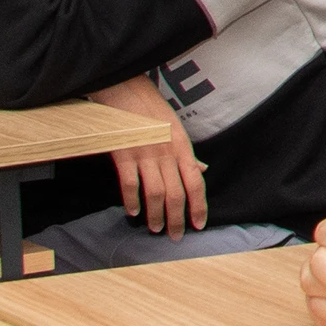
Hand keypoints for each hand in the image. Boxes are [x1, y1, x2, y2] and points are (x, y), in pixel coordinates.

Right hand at [93, 74, 208, 237]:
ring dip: (156, 215)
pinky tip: (133, 211)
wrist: (124, 89)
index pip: (196, 183)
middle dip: (177, 219)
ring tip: (155, 228)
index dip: (199, 206)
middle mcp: (167, 153)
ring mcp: (145, 154)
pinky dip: (131, 200)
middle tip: (175, 236)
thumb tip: (202, 170)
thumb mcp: (175, 129)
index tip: (199, 225)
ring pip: (155, 193)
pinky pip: (130, 184)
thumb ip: (186, 154)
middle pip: (176, 194)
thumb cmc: (151, 109)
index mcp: (182, 147)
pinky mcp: (123, 154)